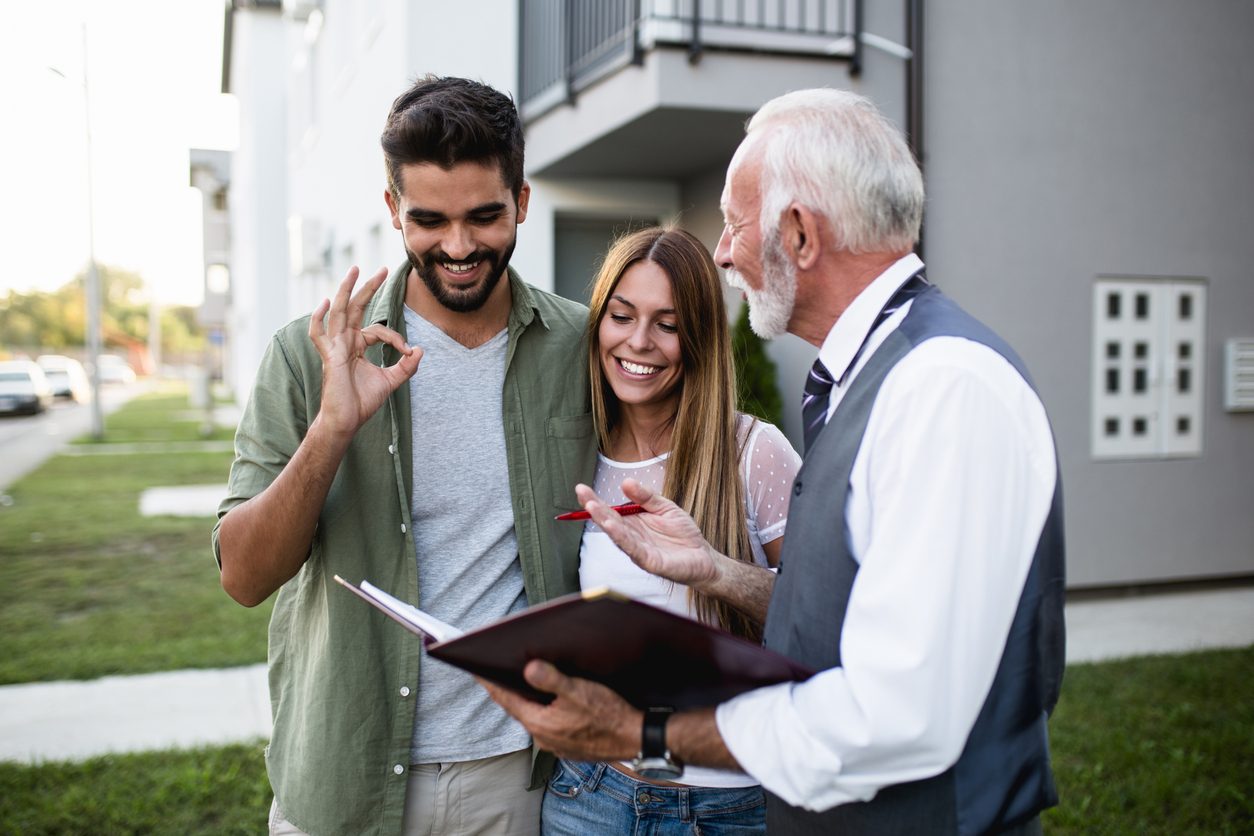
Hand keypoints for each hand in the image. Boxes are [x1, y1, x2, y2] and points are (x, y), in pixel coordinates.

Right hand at [307, 266, 421, 437]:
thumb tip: (420, 349)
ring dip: (347, 290)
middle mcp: (345, 341)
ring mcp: (335, 347)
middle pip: (356, 308)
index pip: (378, 329)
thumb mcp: (391, 381)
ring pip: (339, 312)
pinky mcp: (329, 357)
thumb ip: (406, 366)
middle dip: (369, 287)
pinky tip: (325, 303)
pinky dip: (318, 319)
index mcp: (357, 345)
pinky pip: (318, 334)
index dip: (396, 337)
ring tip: (354, 270)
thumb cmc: (363, 402)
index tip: (408, 352)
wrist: (347, 421)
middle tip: (383, 269)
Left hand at [480, 660, 639, 760]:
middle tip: (499, 671)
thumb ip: (550, 679)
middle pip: (519, 708)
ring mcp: (556, 743)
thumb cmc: (609, 715)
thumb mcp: (578, 690)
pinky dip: (547, 711)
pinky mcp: (569, 745)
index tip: (477, 671)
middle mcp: (543, 737)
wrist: (634, 738)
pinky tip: (554, 701)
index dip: (491, 683)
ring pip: (536, 716)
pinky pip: (550, 724)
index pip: (506, 699)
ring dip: (531, 700)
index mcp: (539, 723)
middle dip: (510, 689)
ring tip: (526, 681)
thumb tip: (528, 668)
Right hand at [575, 479, 721, 590]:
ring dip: (605, 522)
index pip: (610, 511)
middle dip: (594, 508)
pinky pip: (634, 549)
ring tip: (592, 508)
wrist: (704, 557)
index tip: (581, 488)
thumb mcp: (665, 507)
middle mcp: (632, 538)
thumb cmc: (683, 534)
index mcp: (633, 524)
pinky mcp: (651, 563)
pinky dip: (623, 539)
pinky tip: (613, 528)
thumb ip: (646, 497)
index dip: (595, 500)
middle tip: (581, 494)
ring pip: (618, 536)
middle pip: (609, 522)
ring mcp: (639, 551)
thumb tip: (625, 482)